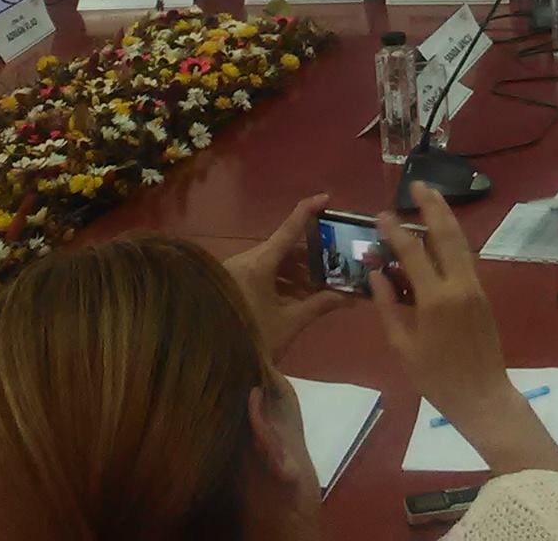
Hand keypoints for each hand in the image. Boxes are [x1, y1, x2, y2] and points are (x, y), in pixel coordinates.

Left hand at [222, 193, 353, 357]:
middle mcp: (247, 261)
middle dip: (311, 258)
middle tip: (335, 267)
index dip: (307, 211)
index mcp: (259, 264)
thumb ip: (319, 305)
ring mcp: (239, 272)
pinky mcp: (235, 285)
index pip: (288, 229)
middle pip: (284, 250)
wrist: (209, 359)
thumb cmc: (251, 337)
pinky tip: (300, 299)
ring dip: (298, 274)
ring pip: (275, 264)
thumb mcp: (289, 322)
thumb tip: (348, 296)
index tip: (326, 198)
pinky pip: (264, 275)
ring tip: (321, 290)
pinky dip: (283, 282)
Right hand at [369, 184, 557, 481]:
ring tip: (431, 196)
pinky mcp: (482, 293)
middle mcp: (459, 285)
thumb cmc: (436, 378)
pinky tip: (442, 231)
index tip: (380, 215)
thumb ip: (387, 306)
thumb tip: (375, 273)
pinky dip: (452, 238)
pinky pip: (465, 257)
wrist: (482, 396)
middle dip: (431, 206)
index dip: (395, 231)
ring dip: (445, 216)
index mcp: (435, 300)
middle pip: (446, 234)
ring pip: (460, 241)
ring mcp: (474, 287)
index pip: (413, 253)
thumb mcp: (403, 346)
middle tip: (417, 184)